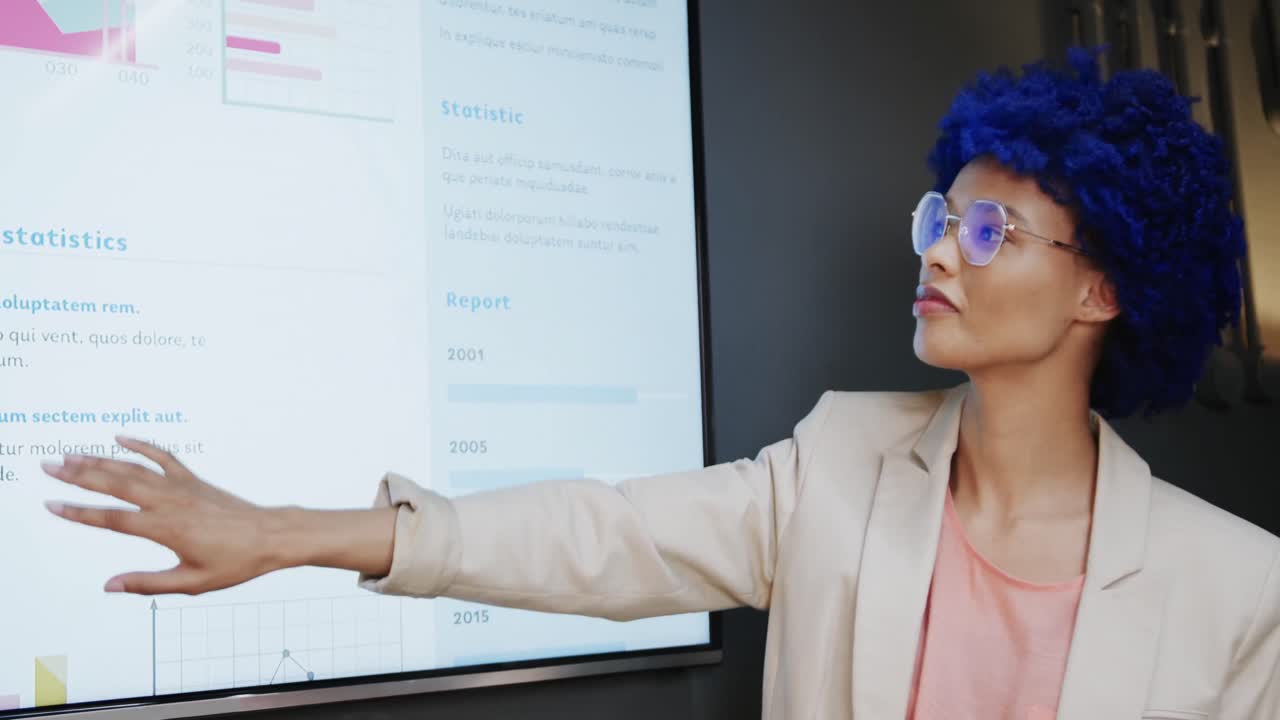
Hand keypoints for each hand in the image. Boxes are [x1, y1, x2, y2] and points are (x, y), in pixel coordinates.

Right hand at [42, 436, 287, 595]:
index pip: (114, 519)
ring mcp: (183, 487)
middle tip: (49, 466)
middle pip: (117, 484)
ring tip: (71, 455)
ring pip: (135, 468)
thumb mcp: (193, 582)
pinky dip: (142, 446)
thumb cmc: (237, 562)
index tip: (53, 505)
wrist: (272, 536)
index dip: (81, 513)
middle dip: (80, 476)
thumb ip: (149, 583)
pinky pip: (164, 458)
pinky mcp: (194, 481)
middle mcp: (171, 502)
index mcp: (167, 528)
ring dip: (101, 460)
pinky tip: (121, 438)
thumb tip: (110, 586)